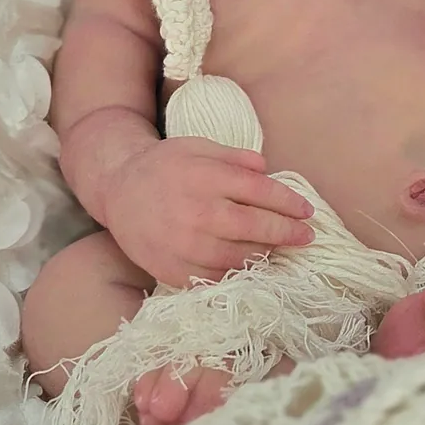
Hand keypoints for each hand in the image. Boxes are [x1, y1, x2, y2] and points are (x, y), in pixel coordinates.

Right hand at [102, 137, 313, 287]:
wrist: (118, 190)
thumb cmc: (164, 165)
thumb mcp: (199, 147)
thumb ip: (235, 157)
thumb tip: (268, 169)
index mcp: (206, 178)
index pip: (261, 192)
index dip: (289, 202)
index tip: (306, 211)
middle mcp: (196, 212)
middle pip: (255, 227)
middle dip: (287, 232)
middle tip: (307, 236)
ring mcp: (183, 245)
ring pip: (239, 257)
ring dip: (266, 254)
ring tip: (280, 249)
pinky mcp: (172, 270)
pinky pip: (214, 278)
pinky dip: (237, 274)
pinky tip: (250, 266)